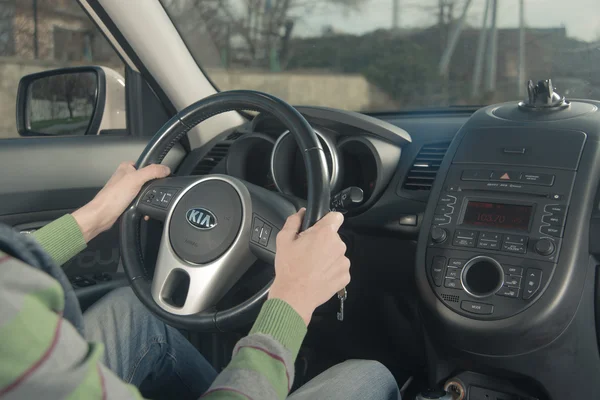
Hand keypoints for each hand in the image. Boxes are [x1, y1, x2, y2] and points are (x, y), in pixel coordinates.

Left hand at [72, 162, 170, 241]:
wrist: (102, 215)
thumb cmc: (112, 197)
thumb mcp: (135, 179)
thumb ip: (152, 172)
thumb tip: (165, 169)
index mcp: (126, 167)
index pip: (146, 164)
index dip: (154, 170)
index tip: (160, 176)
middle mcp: (125, 177)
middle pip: (147, 179)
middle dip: (152, 186)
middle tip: (152, 191)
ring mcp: (126, 189)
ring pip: (144, 191)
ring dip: (148, 197)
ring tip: (145, 200)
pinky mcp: (126, 200)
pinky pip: (140, 200)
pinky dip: (144, 205)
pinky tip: (142, 208)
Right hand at [268, 209, 348, 324]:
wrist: (294, 296)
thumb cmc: (289, 269)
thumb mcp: (283, 240)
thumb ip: (294, 221)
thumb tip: (301, 213)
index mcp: (324, 233)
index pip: (336, 216)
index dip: (327, 220)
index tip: (321, 227)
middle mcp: (338, 245)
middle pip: (333, 237)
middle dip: (323, 241)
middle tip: (308, 252)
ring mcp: (343, 262)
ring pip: (336, 253)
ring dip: (327, 257)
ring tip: (312, 266)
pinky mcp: (345, 276)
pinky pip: (339, 268)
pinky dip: (331, 271)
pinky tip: (318, 275)